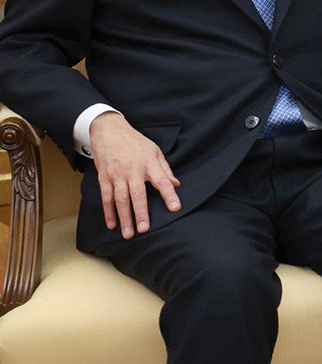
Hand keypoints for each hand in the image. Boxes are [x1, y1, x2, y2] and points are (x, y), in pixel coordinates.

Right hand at [89, 112, 181, 239]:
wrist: (109, 130)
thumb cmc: (134, 141)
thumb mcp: (154, 151)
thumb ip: (164, 169)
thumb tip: (176, 184)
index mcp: (149, 163)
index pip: (162, 181)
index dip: (169, 195)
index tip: (175, 207)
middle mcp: (132, 170)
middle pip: (137, 195)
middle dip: (141, 214)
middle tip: (144, 230)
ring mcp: (116, 174)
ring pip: (120, 199)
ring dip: (124, 218)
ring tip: (128, 233)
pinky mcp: (104, 177)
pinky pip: (106, 197)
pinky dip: (108, 212)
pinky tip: (112, 224)